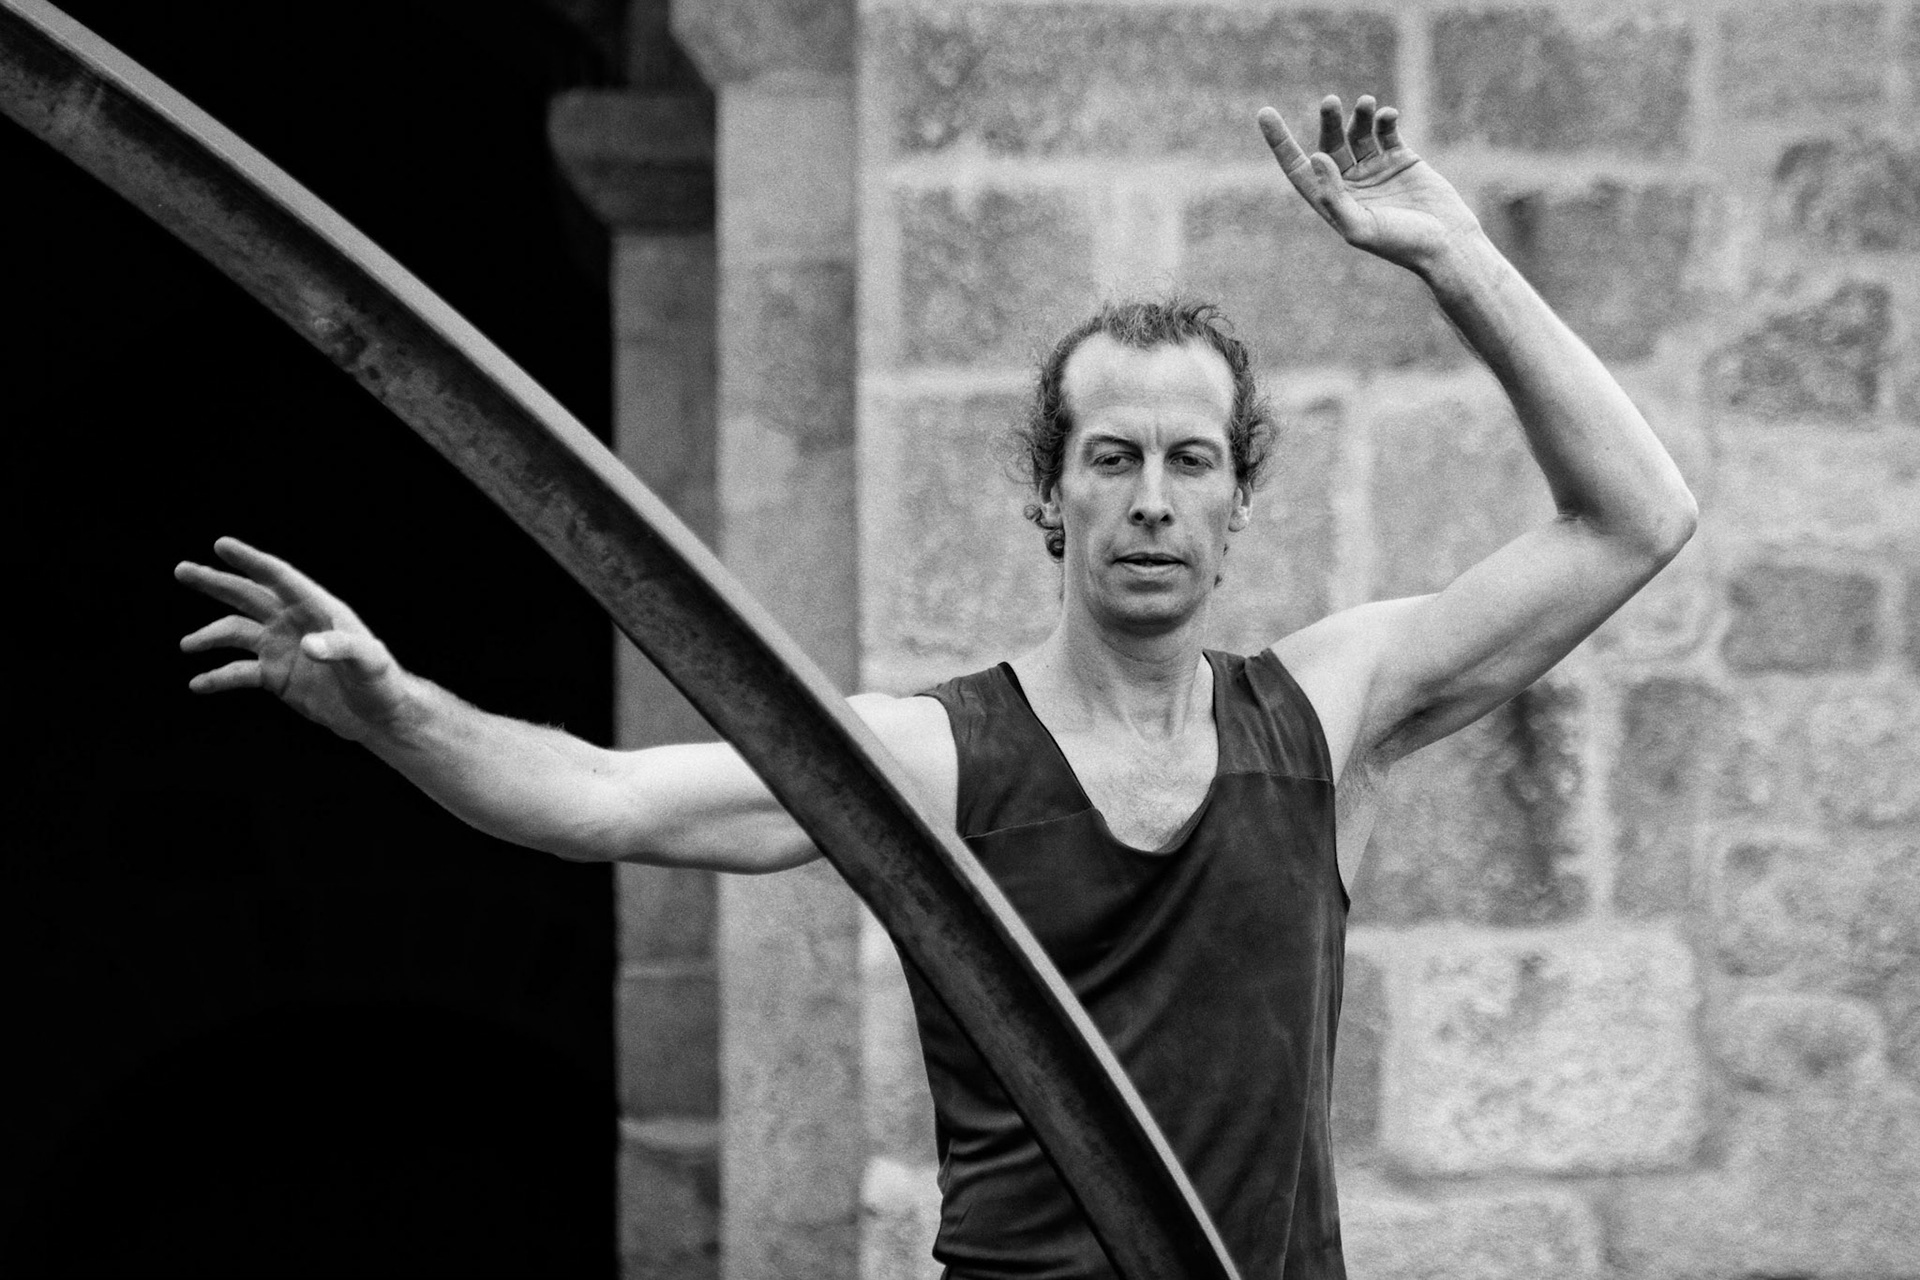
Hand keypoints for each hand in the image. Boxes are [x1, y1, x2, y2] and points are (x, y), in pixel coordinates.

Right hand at [176, 537, 409, 742]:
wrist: (378, 716)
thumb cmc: (382, 682)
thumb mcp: (369, 662)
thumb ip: (342, 648)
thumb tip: (309, 644)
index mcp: (318, 609)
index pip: (280, 577)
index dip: (251, 560)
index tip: (222, 545)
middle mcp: (295, 623)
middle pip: (248, 596)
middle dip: (216, 582)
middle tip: (182, 570)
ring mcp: (282, 648)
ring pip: (236, 632)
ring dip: (210, 636)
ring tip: (187, 645)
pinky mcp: (276, 677)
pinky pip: (239, 672)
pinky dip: (217, 677)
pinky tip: (198, 685)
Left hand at [1257, 95, 1481, 273]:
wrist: (1447, 243)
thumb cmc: (1402, 244)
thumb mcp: (1360, 228)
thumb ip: (1334, 197)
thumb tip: (1315, 158)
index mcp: (1332, 202)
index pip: (1297, 168)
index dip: (1280, 142)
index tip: (1264, 113)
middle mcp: (1350, 184)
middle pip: (1330, 145)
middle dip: (1328, 122)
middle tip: (1330, 102)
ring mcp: (1376, 169)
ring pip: (1359, 133)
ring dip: (1359, 116)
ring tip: (1366, 103)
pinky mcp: (1402, 159)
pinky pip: (1387, 131)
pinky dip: (1385, 119)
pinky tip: (1388, 115)